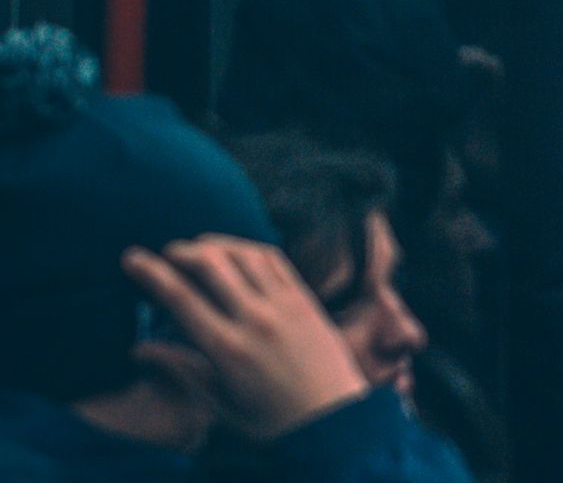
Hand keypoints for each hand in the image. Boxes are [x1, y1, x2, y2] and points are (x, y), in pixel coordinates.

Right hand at [122, 235, 370, 441]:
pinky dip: (249, 248)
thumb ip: (180, 369)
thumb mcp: (218, 403)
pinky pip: (274, 260)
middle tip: (167, 253)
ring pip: (244, 254)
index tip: (132, 257)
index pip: (181, 298)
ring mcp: (284, 305)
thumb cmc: (270, 418)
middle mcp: (256, 320)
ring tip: (197, 247)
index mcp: (227, 349)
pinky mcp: (305, 298)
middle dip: (182, 251)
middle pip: (212, 264)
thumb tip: (138, 348)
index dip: (152, 273)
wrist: (331, 415)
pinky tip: (235, 251)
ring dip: (216, 243)